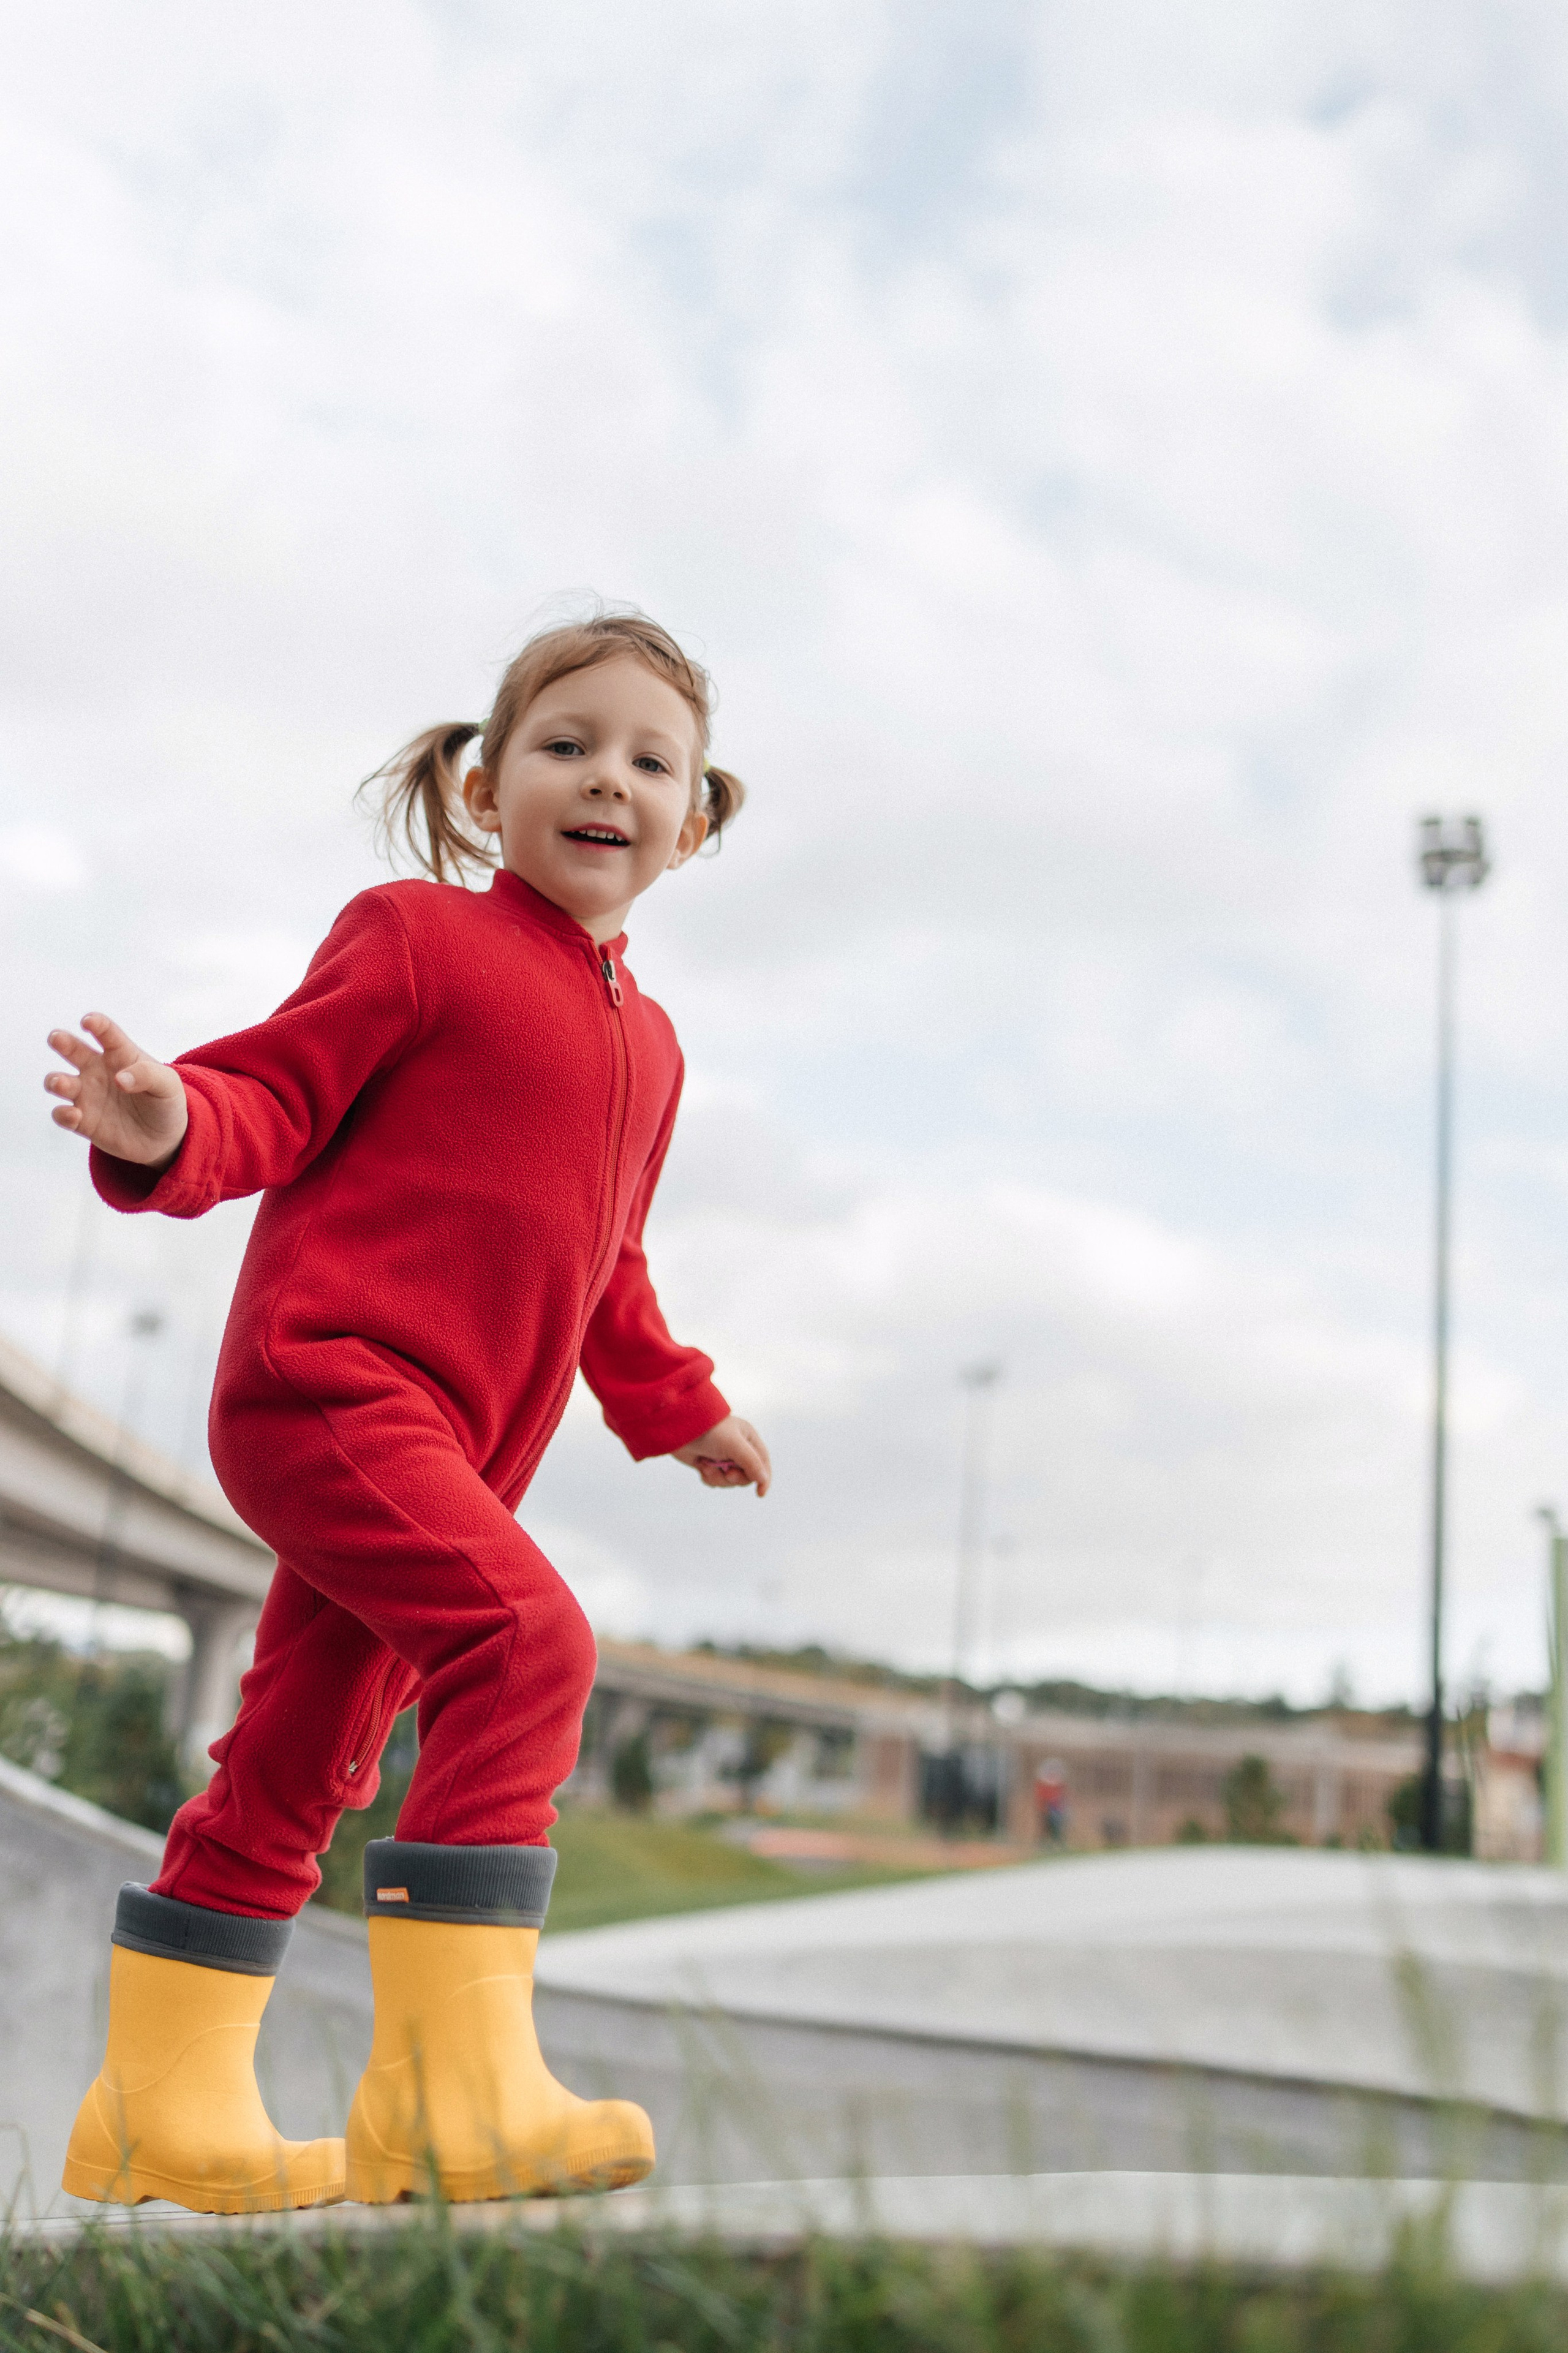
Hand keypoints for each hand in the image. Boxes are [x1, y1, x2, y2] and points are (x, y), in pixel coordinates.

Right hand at [45, 1014, 188, 1168]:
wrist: (164, 1139)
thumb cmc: (165, 1102)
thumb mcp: (168, 1085)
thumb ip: (148, 1075)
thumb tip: (119, 1079)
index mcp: (120, 1054)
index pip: (106, 1033)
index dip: (95, 1023)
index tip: (88, 1021)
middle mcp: (97, 1070)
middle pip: (73, 1050)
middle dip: (61, 1041)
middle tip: (56, 1038)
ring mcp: (87, 1095)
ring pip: (59, 1082)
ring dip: (55, 1080)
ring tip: (62, 1084)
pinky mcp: (83, 1121)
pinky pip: (63, 1115)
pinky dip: (62, 1114)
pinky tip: (74, 1115)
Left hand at [672, 1415, 770, 1496]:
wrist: (677, 1427)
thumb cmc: (709, 1431)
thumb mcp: (734, 1445)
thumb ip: (751, 1462)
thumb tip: (763, 1480)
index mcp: (748, 1438)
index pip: (762, 1462)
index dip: (763, 1478)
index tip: (760, 1494)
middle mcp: (738, 1448)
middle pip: (746, 1475)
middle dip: (734, 1477)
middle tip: (726, 1473)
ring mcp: (723, 1456)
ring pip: (729, 1480)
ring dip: (718, 1477)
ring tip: (707, 1465)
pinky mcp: (708, 1463)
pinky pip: (715, 1480)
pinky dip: (709, 1477)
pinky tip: (701, 1467)